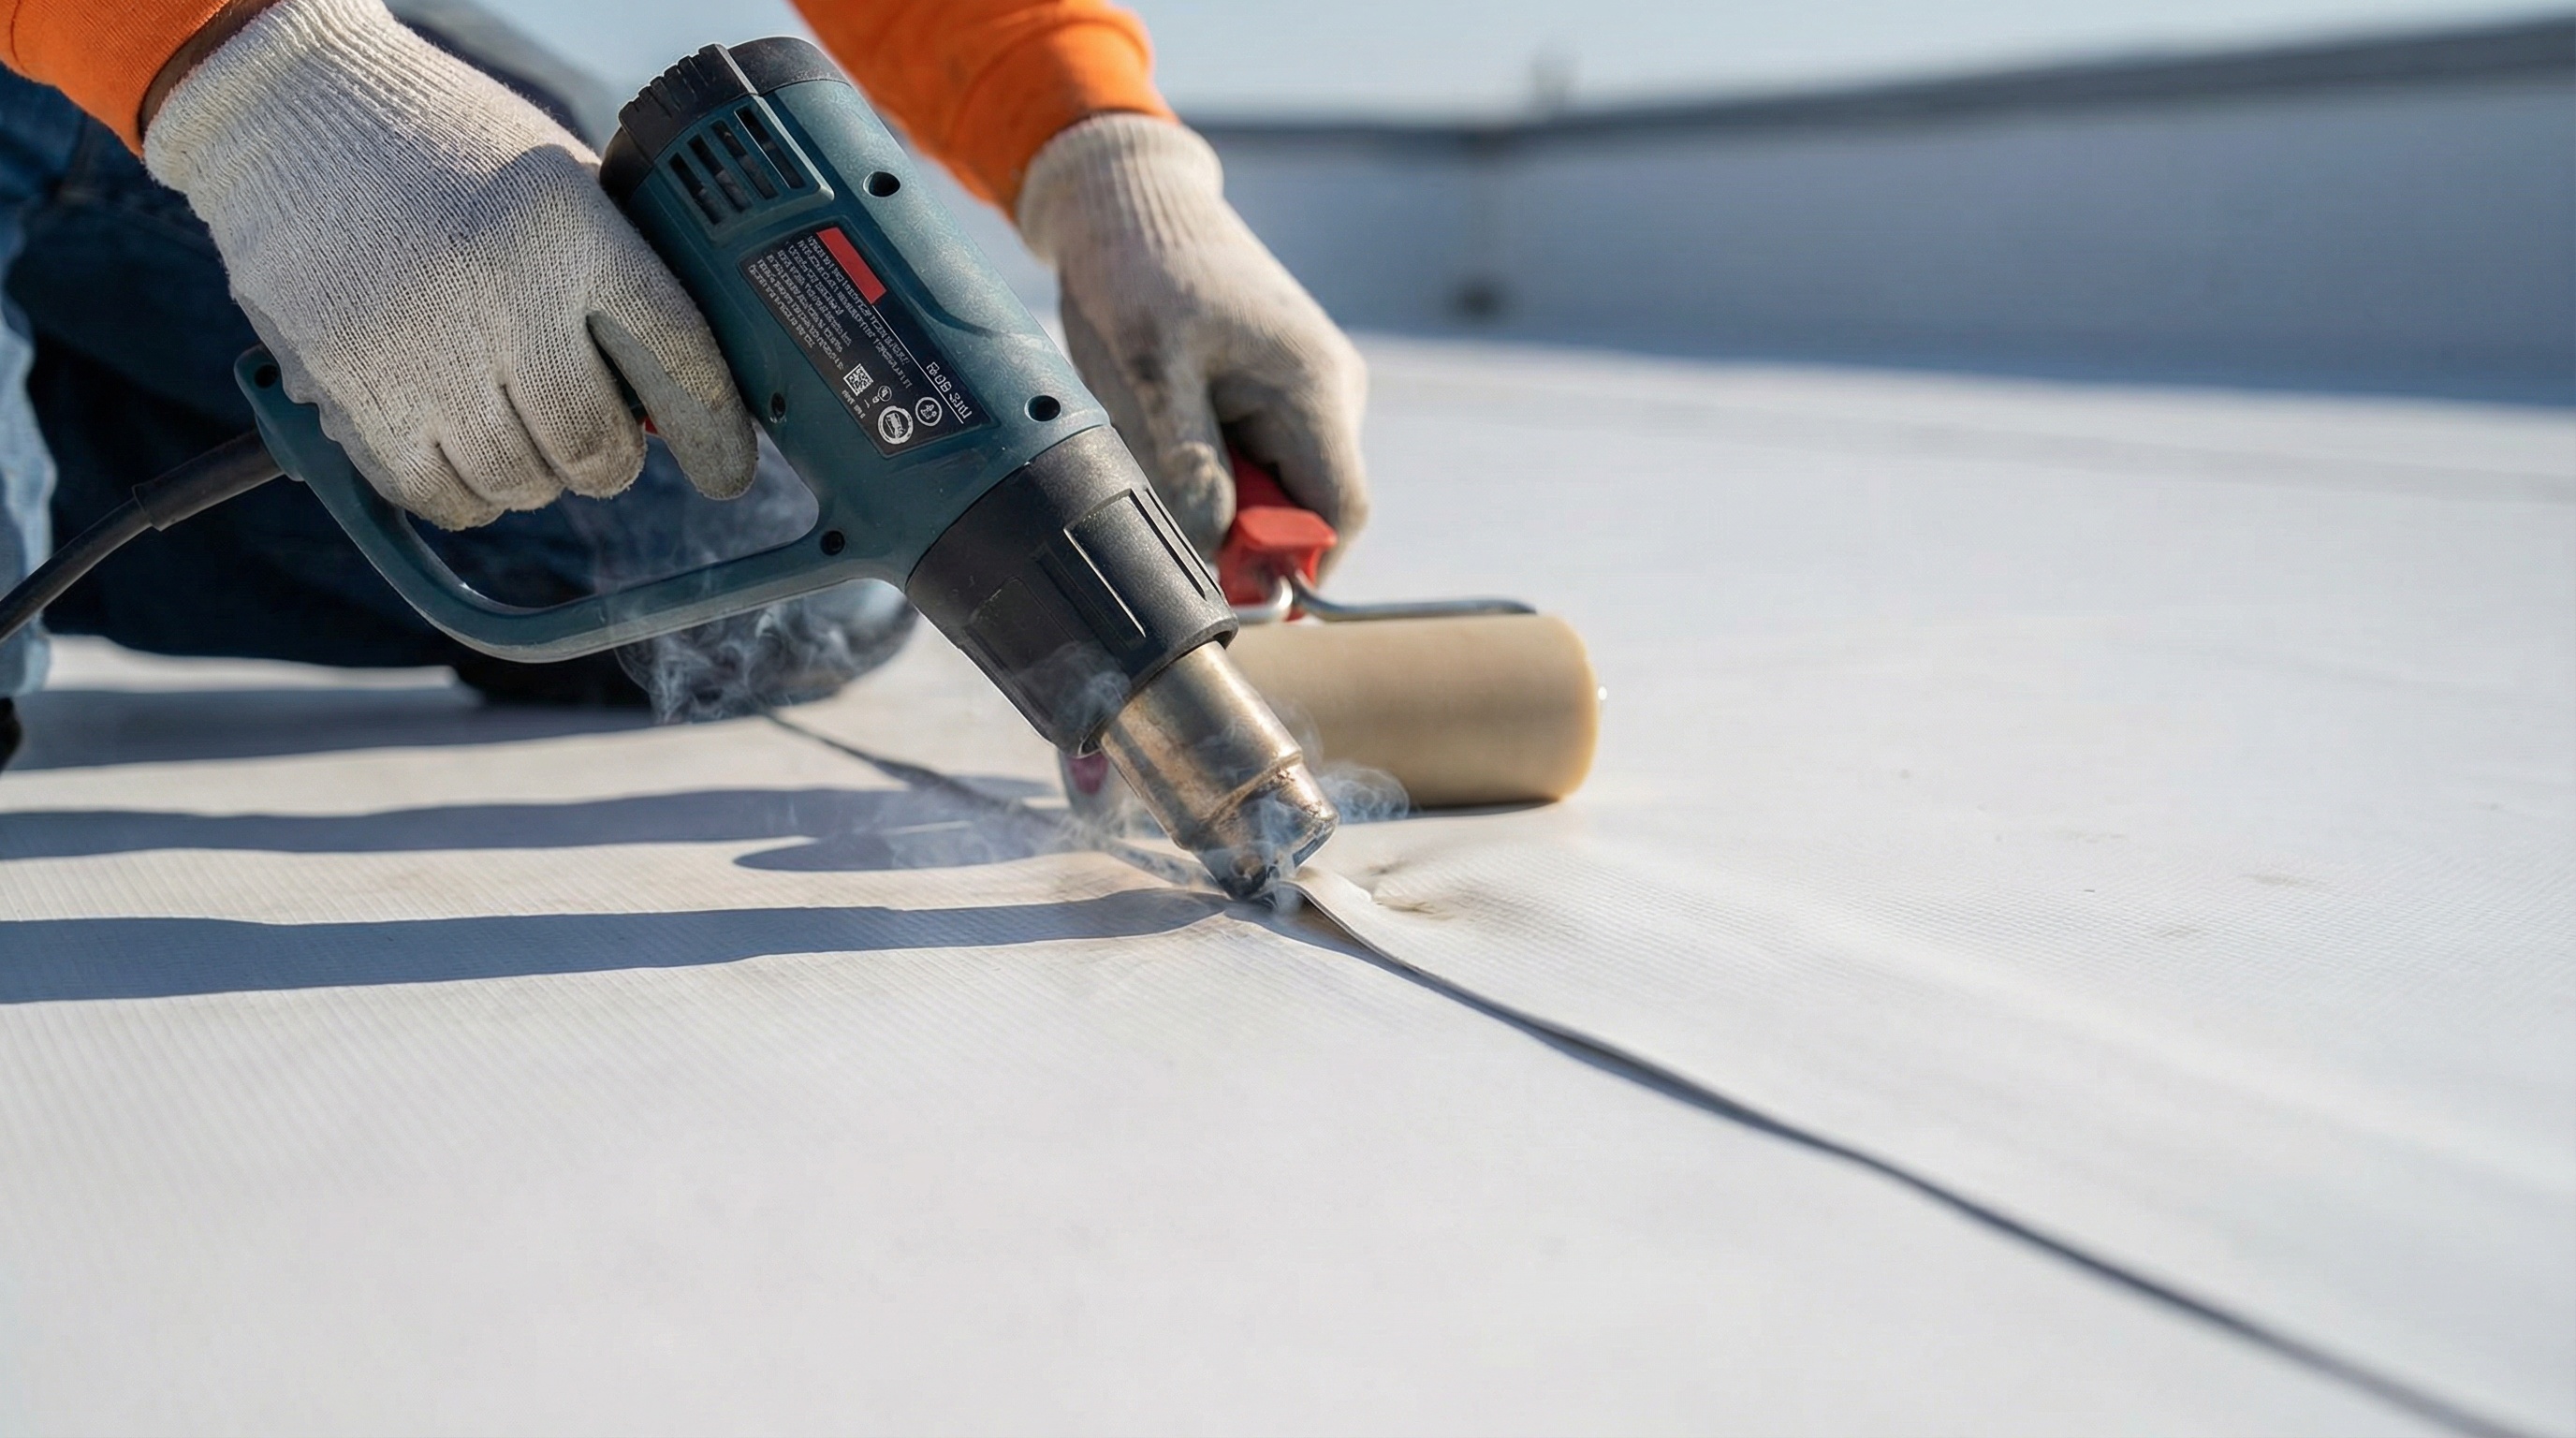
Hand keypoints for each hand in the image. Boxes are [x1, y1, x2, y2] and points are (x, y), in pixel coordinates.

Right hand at [143, 0, 754, 529]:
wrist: (292, 112)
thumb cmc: (448, 154)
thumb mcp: (559, 187)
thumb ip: (616, 280)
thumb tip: (675, 404)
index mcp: (572, 228)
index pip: (678, 356)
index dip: (714, 433)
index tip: (727, 471)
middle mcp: (503, 290)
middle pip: (594, 447)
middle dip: (606, 461)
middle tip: (594, 440)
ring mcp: (421, 344)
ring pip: (518, 483)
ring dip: (531, 475)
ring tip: (516, 429)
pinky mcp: (348, 384)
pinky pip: (434, 493)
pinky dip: (462, 493)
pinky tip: (460, 448)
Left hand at [1017, 115, 1367, 571]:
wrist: (1132, 201)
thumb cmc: (1139, 275)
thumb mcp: (1151, 375)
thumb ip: (1191, 468)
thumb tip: (1215, 558)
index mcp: (1315, 389)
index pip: (1339, 516)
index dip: (1292, 566)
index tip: (1227, 582)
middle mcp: (1332, 392)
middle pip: (1309, 508)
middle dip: (1245, 527)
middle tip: (1170, 495)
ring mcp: (1312, 389)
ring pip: (1281, 485)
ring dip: (1227, 492)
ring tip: (1165, 433)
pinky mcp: (1284, 386)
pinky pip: (1263, 455)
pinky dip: (1220, 464)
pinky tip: (1176, 418)